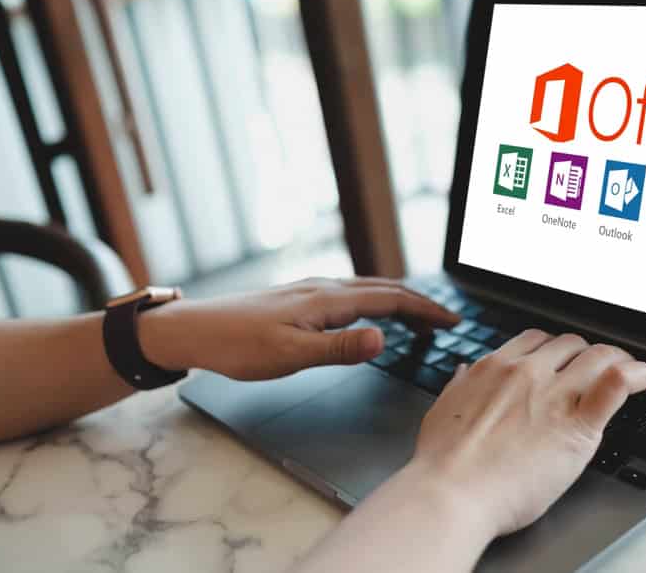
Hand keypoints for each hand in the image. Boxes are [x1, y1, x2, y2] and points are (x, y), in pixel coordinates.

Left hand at [139, 277, 458, 379]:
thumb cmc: (236, 346)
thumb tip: (383, 337)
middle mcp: (324, 288)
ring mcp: (311, 289)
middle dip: (420, 303)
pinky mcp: (300, 296)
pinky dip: (376, 300)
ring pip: (369, 288)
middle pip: (385, 288)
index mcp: (328, 301)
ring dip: (400, 300)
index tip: (453, 322)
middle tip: (446, 322)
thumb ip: (339, 348)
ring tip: (419, 319)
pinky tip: (370, 313)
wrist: (193, 329)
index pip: (391, 300)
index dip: (426, 310)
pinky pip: (352, 292)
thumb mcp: (290, 356)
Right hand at [407, 330, 645, 538]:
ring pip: (600, 355)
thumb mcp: (443, 410)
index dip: (556, 349)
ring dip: (619, 359)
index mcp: (495, 368)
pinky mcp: (578, 424)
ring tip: (632, 371)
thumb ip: (461, 386)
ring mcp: (555, 395)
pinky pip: (619, 384)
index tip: (564, 360)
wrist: (452, 492)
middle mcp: (527, 373)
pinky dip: (641, 375)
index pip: (537, 340)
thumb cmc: (444, 463)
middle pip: (571, 344)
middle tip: (596, 372)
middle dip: (587, 354)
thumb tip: (466, 371)